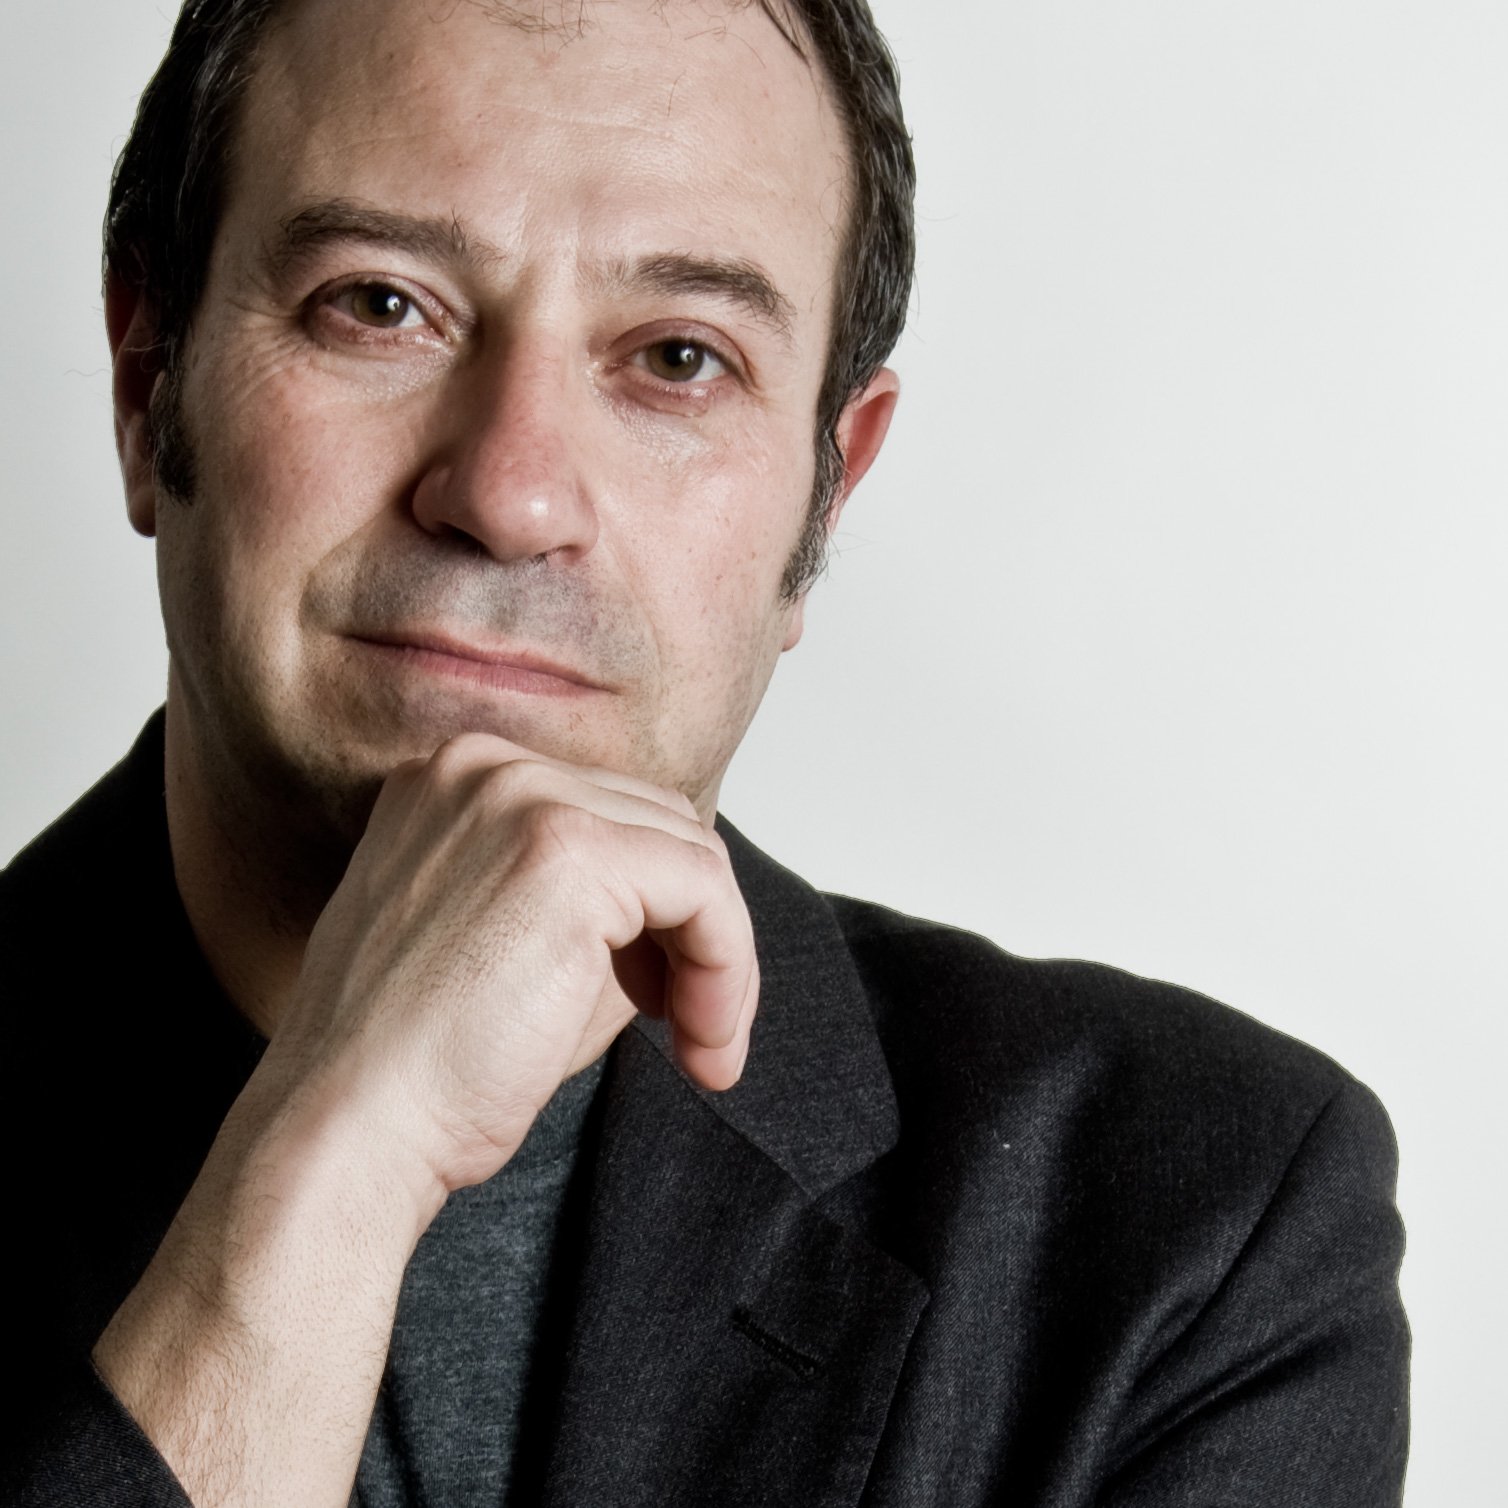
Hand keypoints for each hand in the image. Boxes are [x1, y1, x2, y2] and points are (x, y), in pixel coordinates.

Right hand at [261, 731, 758, 1199]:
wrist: (349, 1132)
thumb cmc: (419, 1068)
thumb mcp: (511, 949)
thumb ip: (595, 904)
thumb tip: (696, 903)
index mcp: (453, 780)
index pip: (610, 813)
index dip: (653, 909)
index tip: (659, 998)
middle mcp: (483, 765)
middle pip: (659, 823)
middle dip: (692, 930)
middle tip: (690, 1029)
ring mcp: (524, 798)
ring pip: (695, 854)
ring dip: (716, 957)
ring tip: (699, 1046)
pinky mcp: (571, 851)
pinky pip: (706, 891)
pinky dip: (728, 966)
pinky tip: (703, 1040)